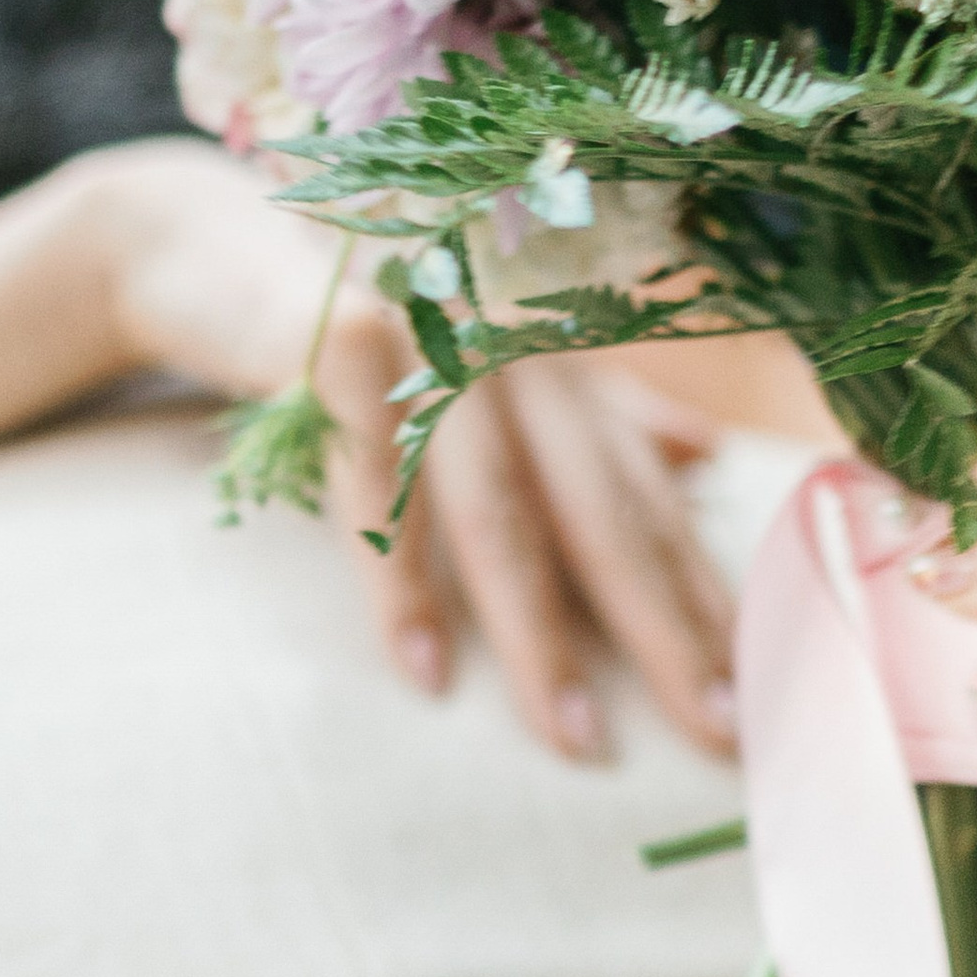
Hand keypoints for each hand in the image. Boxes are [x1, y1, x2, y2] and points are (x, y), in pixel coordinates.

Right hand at [90, 140, 736, 761]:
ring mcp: (432, 348)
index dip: (706, 600)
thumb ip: (598, 418)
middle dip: (666, 634)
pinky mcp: (337, 351)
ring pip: (502, 513)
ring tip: (575, 741)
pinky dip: (399, 582)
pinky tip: (423, 671)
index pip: (652, 501)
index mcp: (566, 371)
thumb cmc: (368, 315)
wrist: (211, 236)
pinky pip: (377, 489)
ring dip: (540, 635)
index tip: (765, 696)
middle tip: (718, 737)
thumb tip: (705, 460)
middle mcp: (520, 357)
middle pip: (606, 515)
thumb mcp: (494, 369)